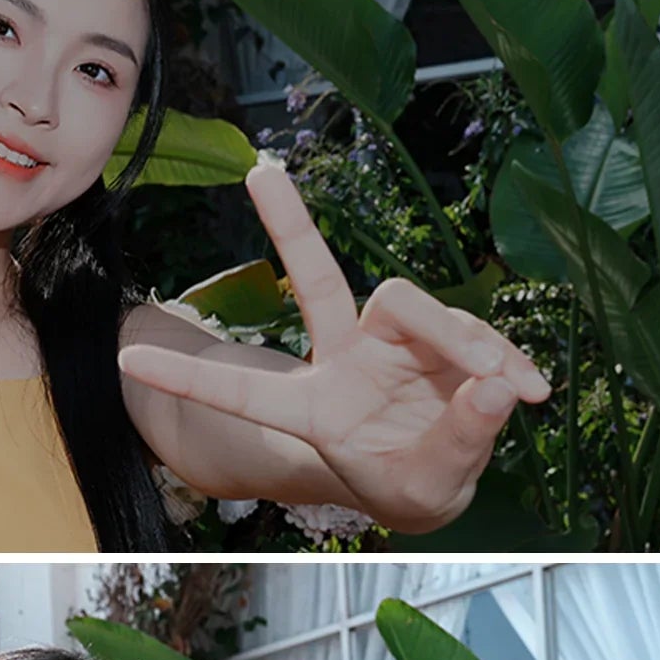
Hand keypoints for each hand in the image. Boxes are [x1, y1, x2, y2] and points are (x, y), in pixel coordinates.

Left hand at [118, 160, 548, 531]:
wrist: (447, 473)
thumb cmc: (411, 484)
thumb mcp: (428, 488)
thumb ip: (456, 441)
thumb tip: (493, 386)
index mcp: (312, 409)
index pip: (245, 391)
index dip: (190, 379)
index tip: (128, 360)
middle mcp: (343, 359)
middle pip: (317, 278)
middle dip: (289, 223)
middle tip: (260, 172)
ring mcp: (390, 340)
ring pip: (421, 310)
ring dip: (468, 348)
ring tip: (508, 396)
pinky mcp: (437, 332)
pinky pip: (474, 330)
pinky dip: (505, 361)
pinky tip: (530, 392)